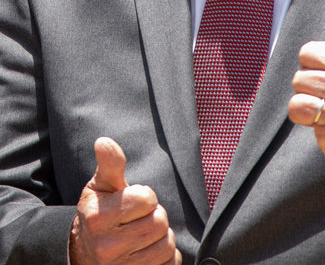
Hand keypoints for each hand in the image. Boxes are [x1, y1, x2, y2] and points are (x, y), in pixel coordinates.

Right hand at [69, 137, 180, 264]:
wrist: (85, 253)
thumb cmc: (98, 213)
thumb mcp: (101, 187)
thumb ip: (109, 164)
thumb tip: (104, 141)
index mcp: (98, 217)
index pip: (147, 198)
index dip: (144, 196)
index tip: (131, 201)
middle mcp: (106, 247)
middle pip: (159, 222)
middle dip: (154, 216)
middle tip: (138, 219)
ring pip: (166, 245)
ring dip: (160, 238)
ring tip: (142, 236)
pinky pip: (169, 264)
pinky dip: (166, 258)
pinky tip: (147, 252)